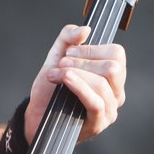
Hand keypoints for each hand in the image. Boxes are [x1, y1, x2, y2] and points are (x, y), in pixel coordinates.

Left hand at [25, 24, 126, 142]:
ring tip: (54, 75)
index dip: (91, 49)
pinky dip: (79, 87)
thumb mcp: (56, 58)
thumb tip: (85, 30)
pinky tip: (65, 80)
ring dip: (75, 74)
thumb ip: (68, 38)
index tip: (69, 53)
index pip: (117, 53)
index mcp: (112, 75)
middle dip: (82, 62)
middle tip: (61, 65)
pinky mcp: (98, 124)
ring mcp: (109, 110)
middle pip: (112, 68)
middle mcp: (116, 92)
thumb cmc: (50, 90)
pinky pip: (95, 102)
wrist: (36, 116)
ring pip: (102, 84)